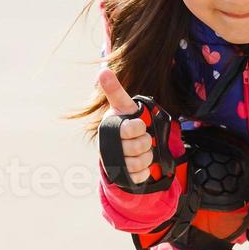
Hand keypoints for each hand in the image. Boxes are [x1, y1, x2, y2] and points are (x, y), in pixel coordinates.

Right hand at [98, 68, 154, 184]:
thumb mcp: (122, 107)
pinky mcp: (123, 178)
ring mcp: (115, 164)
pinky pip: (140, 176)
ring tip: (141, 151)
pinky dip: (144, 170)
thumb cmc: (124, 123)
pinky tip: (139, 164)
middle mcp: (109, 147)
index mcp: (110, 129)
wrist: (122, 149)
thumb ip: (115, 90)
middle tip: (141, 139)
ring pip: (141, 162)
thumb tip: (102, 71)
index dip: (139, 127)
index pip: (132, 128)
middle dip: (145, 142)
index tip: (138, 124)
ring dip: (146, 156)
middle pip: (139, 147)